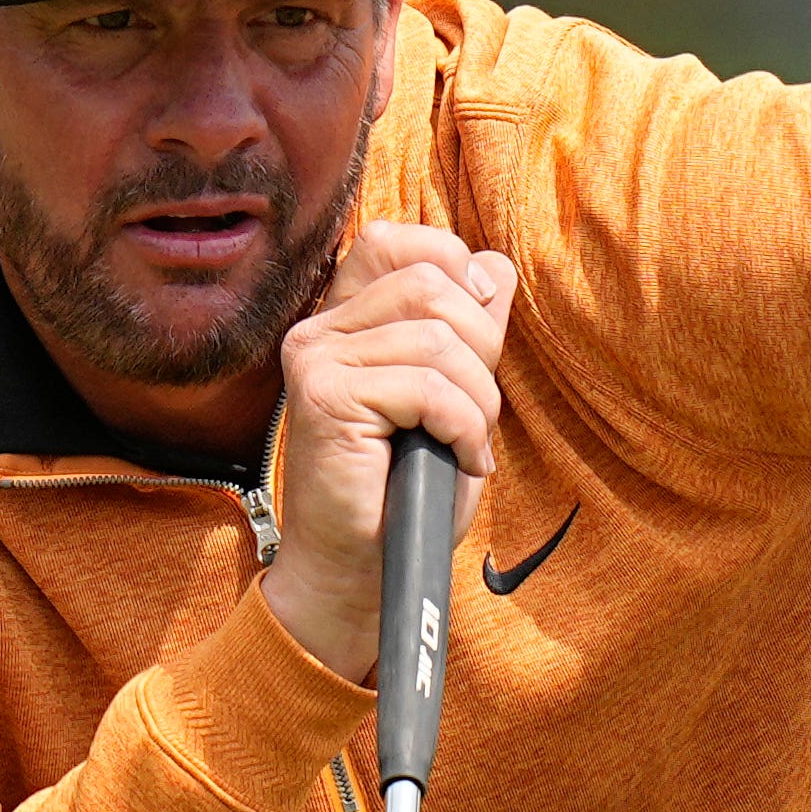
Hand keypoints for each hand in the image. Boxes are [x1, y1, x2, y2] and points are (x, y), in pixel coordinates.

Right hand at [259, 221, 517, 682]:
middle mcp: (319, 328)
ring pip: (436, 338)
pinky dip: (464, 427)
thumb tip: (496, 267)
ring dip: (477, 399)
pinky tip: (461, 460)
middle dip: (482, 347)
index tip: (479, 336)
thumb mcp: (454, 395)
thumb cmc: (407, 491)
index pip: (401, 241)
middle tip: (477, 411)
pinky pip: (426, 386)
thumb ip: (469, 329)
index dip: (456, 270)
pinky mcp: (323, 398)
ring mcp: (315, 359)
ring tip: (468, 444)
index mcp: (345, 317)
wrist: (360, 569)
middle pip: (432, 282)